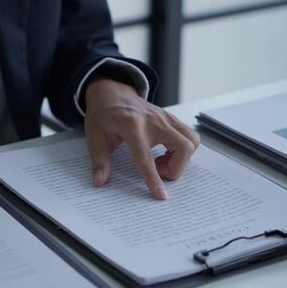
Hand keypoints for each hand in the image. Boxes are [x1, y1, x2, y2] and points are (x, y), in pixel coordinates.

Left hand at [84, 78, 199, 198]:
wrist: (112, 92)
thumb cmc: (103, 114)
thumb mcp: (94, 136)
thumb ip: (99, 160)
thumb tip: (99, 181)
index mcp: (132, 127)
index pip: (146, 158)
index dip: (154, 178)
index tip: (161, 195)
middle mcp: (154, 121)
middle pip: (183, 147)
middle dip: (176, 168)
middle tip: (158, 170)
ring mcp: (166, 118)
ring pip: (192, 141)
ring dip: (182, 158)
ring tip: (161, 160)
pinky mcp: (171, 118)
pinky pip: (189, 136)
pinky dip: (182, 149)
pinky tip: (164, 151)